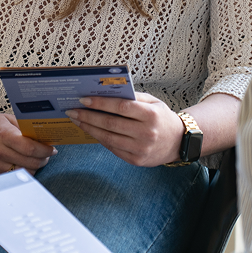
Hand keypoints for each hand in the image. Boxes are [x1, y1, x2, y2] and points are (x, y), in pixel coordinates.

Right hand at [0, 109, 55, 176]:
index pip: (30, 148)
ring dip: (35, 167)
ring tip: (37, 159)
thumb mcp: (9, 119)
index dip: (45, 150)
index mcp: (4, 135)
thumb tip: (45, 138)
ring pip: (24, 172)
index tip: (52, 149)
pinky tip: (25, 165)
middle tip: (47, 154)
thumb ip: (25, 128)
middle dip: (43, 159)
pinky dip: (22, 173)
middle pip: (30, 162)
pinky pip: (13, 178)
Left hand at [66, 93, 183, 166]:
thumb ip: (132, 97)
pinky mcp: (135, 160)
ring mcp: (140, 149)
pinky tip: (90, 131)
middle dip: (88, 116)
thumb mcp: (153, 102)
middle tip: (72, 110)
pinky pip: (112, 148)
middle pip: (110, 123)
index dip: (100, 103)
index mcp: (151, 115)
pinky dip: (99, 138)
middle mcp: (146, 133)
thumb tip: (105, 92)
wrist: (178, 142)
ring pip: (108, 137)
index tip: (83, 99)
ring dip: (89, 128)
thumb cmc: (162, 117)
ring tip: (77, 120)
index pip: (121, 107)